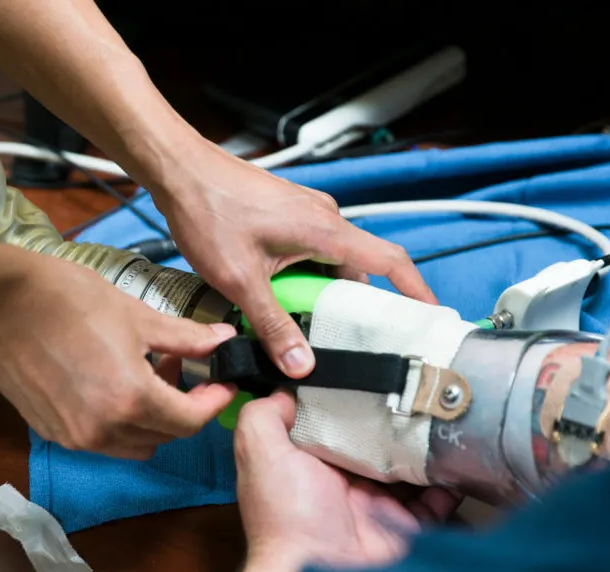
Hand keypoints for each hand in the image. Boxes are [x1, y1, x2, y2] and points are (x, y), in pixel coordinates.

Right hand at [0, 253, 237, 458]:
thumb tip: (225, 340)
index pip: (191, 421)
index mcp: (131, 400)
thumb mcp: (137, 315)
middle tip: (182, 368)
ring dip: (152, 420)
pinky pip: (102, 441)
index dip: (214, 402)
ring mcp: (75, 437)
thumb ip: (185, 337)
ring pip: (135, 445)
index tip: (223, 382)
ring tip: (146, 376)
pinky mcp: (53, 433)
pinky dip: (120, 422)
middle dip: (184, 408)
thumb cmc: (69, 299)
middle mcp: (104, 430)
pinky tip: (112, 384)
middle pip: (165, 437)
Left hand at [151, 143, 436, 378]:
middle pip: (355, 270)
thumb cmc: (209, 210)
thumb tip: (299, 363)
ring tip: (297, 321)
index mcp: (326, 231)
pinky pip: (309, 250)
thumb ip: (273, 325)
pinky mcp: (286, 213)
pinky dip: (302, 275)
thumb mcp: (241, 280)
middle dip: (350, 306)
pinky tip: (274, 294)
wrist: (179, 169)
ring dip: (318, 291)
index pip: (390, 261)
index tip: (430, 315)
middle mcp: (324, 218)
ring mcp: (305, 212)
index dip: (415, 291)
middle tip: (342, 340)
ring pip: (328, 261)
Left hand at [198, 391, 458, 571]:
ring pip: (410, 469)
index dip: (353, 401)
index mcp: (310, 463)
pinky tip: (458, 465)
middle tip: (425, 395)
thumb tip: (285, 389)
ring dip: (428, 450)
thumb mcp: (260, 452)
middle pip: (378, 443)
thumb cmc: (285, 515)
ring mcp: (376, 505)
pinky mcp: (403, 527)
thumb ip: (265, 415)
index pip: (335, 423)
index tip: (378, 373)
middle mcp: (343, 482)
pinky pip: (434, 503)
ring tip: (450, 422)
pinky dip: (448, 486)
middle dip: (399, 423)